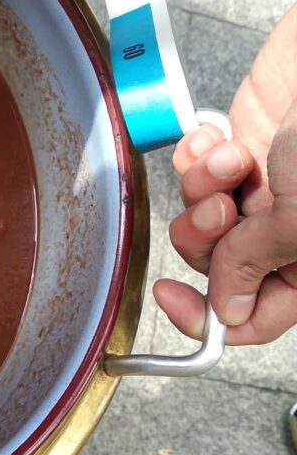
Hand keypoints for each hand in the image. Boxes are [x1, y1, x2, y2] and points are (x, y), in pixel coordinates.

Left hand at [154, 3, 296, 343]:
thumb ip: (256, 265)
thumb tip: (226, 311)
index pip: (254, 318)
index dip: (208, 315)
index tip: (169, 296)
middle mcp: (292, 232)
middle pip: (218, 265)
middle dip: (204, 237)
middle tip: (217, 209)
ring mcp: (269, 190)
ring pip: (201, 216)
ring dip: (202, 188)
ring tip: (229, 160)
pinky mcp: (246, 149)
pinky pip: (196, 170)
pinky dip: (199, 155)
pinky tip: (221, 136)